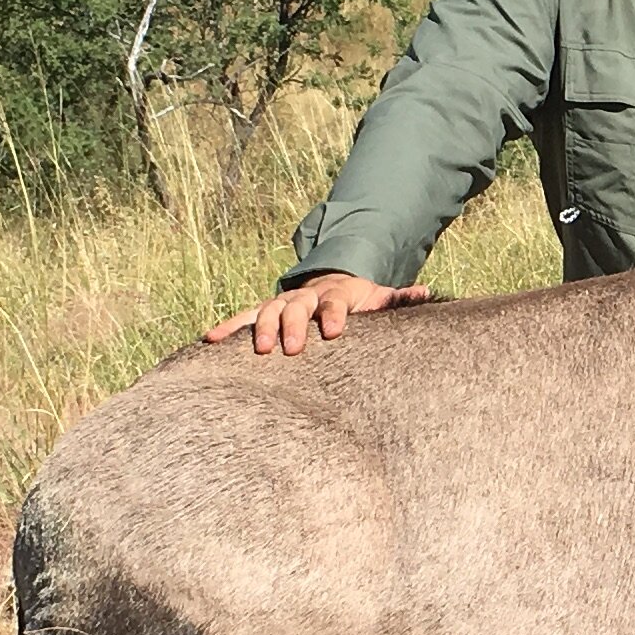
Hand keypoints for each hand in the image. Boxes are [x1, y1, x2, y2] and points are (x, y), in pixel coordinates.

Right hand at [213, 275, 428, 355]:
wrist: (330, 285)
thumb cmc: (358, 302)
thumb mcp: (378, 298)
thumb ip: (397, 299)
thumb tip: (424, 293)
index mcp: (335, 295)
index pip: (334, 303)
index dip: (334, 314)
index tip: (334, 331)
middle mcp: (305, 297)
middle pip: (296, 307)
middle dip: (293, 325)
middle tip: (291, 348)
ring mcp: (283, 304)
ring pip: (268, 311)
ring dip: (261, 328)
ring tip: (258, 349)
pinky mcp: (264, 314)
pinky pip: (243, 319)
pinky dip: (228, 328)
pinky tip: (210, 339)